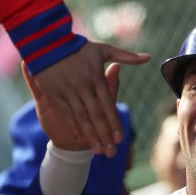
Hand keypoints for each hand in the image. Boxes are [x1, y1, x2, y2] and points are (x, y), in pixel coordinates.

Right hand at [32, 40, 149, 156]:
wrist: (47, 41)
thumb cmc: (77, 46)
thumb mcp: (103, 49)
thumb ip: (125, 57)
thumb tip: (148, 57)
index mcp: (96, 77)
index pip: (108, 105)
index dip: (114, 122)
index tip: (120, 139)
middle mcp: (84, 86)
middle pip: (96, 115)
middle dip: (104, 135)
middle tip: (111, 153)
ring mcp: (68, 91)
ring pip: (82, 118)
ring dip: (90, 135)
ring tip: (97, 151)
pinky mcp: (54, 93)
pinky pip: (66, 113)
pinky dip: (72, 126)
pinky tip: (79, 138)